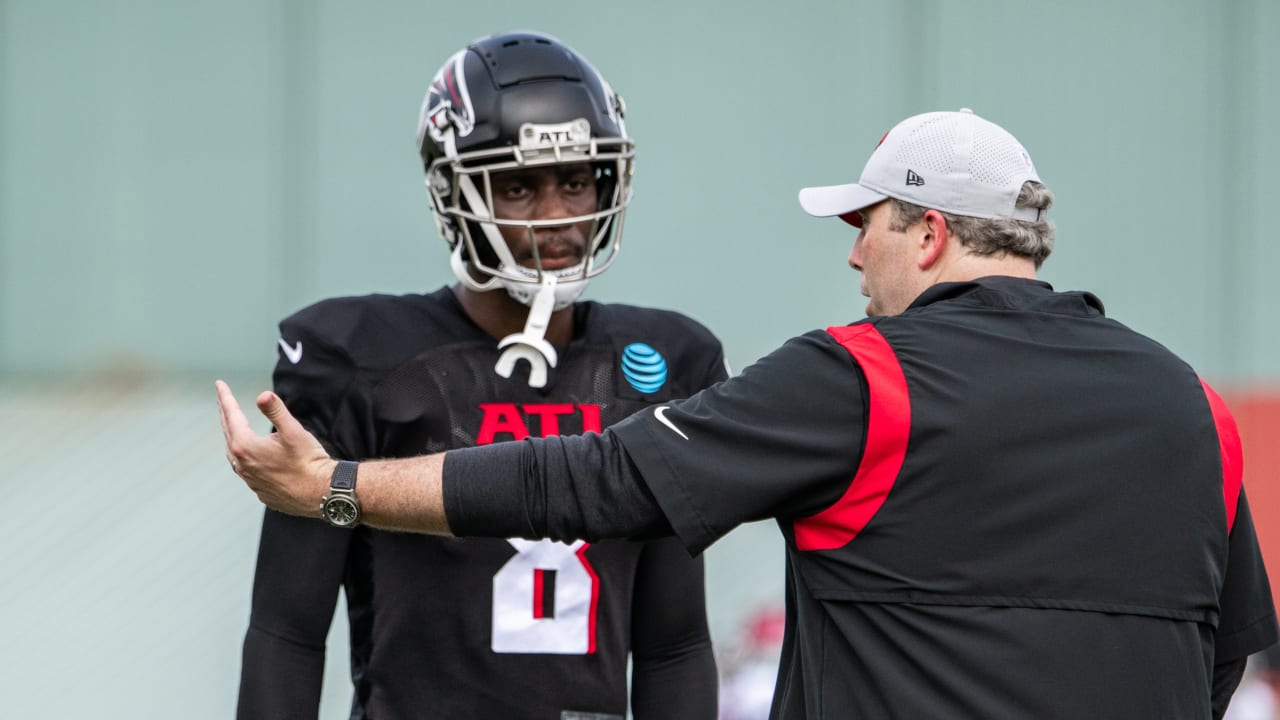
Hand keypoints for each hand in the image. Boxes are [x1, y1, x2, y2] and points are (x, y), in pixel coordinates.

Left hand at [216, 379, 335, 516]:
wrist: (322, 493)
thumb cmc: (309, 461)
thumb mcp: (293, 431)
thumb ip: (276, 411)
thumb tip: (262, 395)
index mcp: (245, 446)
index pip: (231, 415)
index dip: (225, 398)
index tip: (219, 384)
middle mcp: (242, 465)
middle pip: (229, 433)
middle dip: (226, 414)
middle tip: (224, 400)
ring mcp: (250, 481)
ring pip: (234, 455)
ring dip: (232, 437)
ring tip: (233, 427)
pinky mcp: (260, 491)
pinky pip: (246, 470)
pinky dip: (244, 458)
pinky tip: (253, 457)